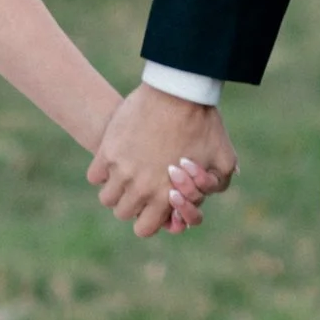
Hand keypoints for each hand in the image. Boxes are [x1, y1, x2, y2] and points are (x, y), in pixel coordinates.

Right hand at [87, 85, 237, 239]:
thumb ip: (216, 185)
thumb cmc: (203, 124)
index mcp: (166, 195)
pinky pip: (94, 175)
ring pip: (106, 197)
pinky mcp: (107, 150)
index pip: (144, 229)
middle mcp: (140, 188)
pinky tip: (116, 160)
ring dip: (115, 189)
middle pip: (122, 212)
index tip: (152, 205)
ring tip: (127, 174)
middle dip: (132, 203)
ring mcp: (121, 169)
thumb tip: (201, 199)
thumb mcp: (224, 160)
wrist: (178, 90)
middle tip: (141, 186)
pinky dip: (102, 171)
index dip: (148, 219)